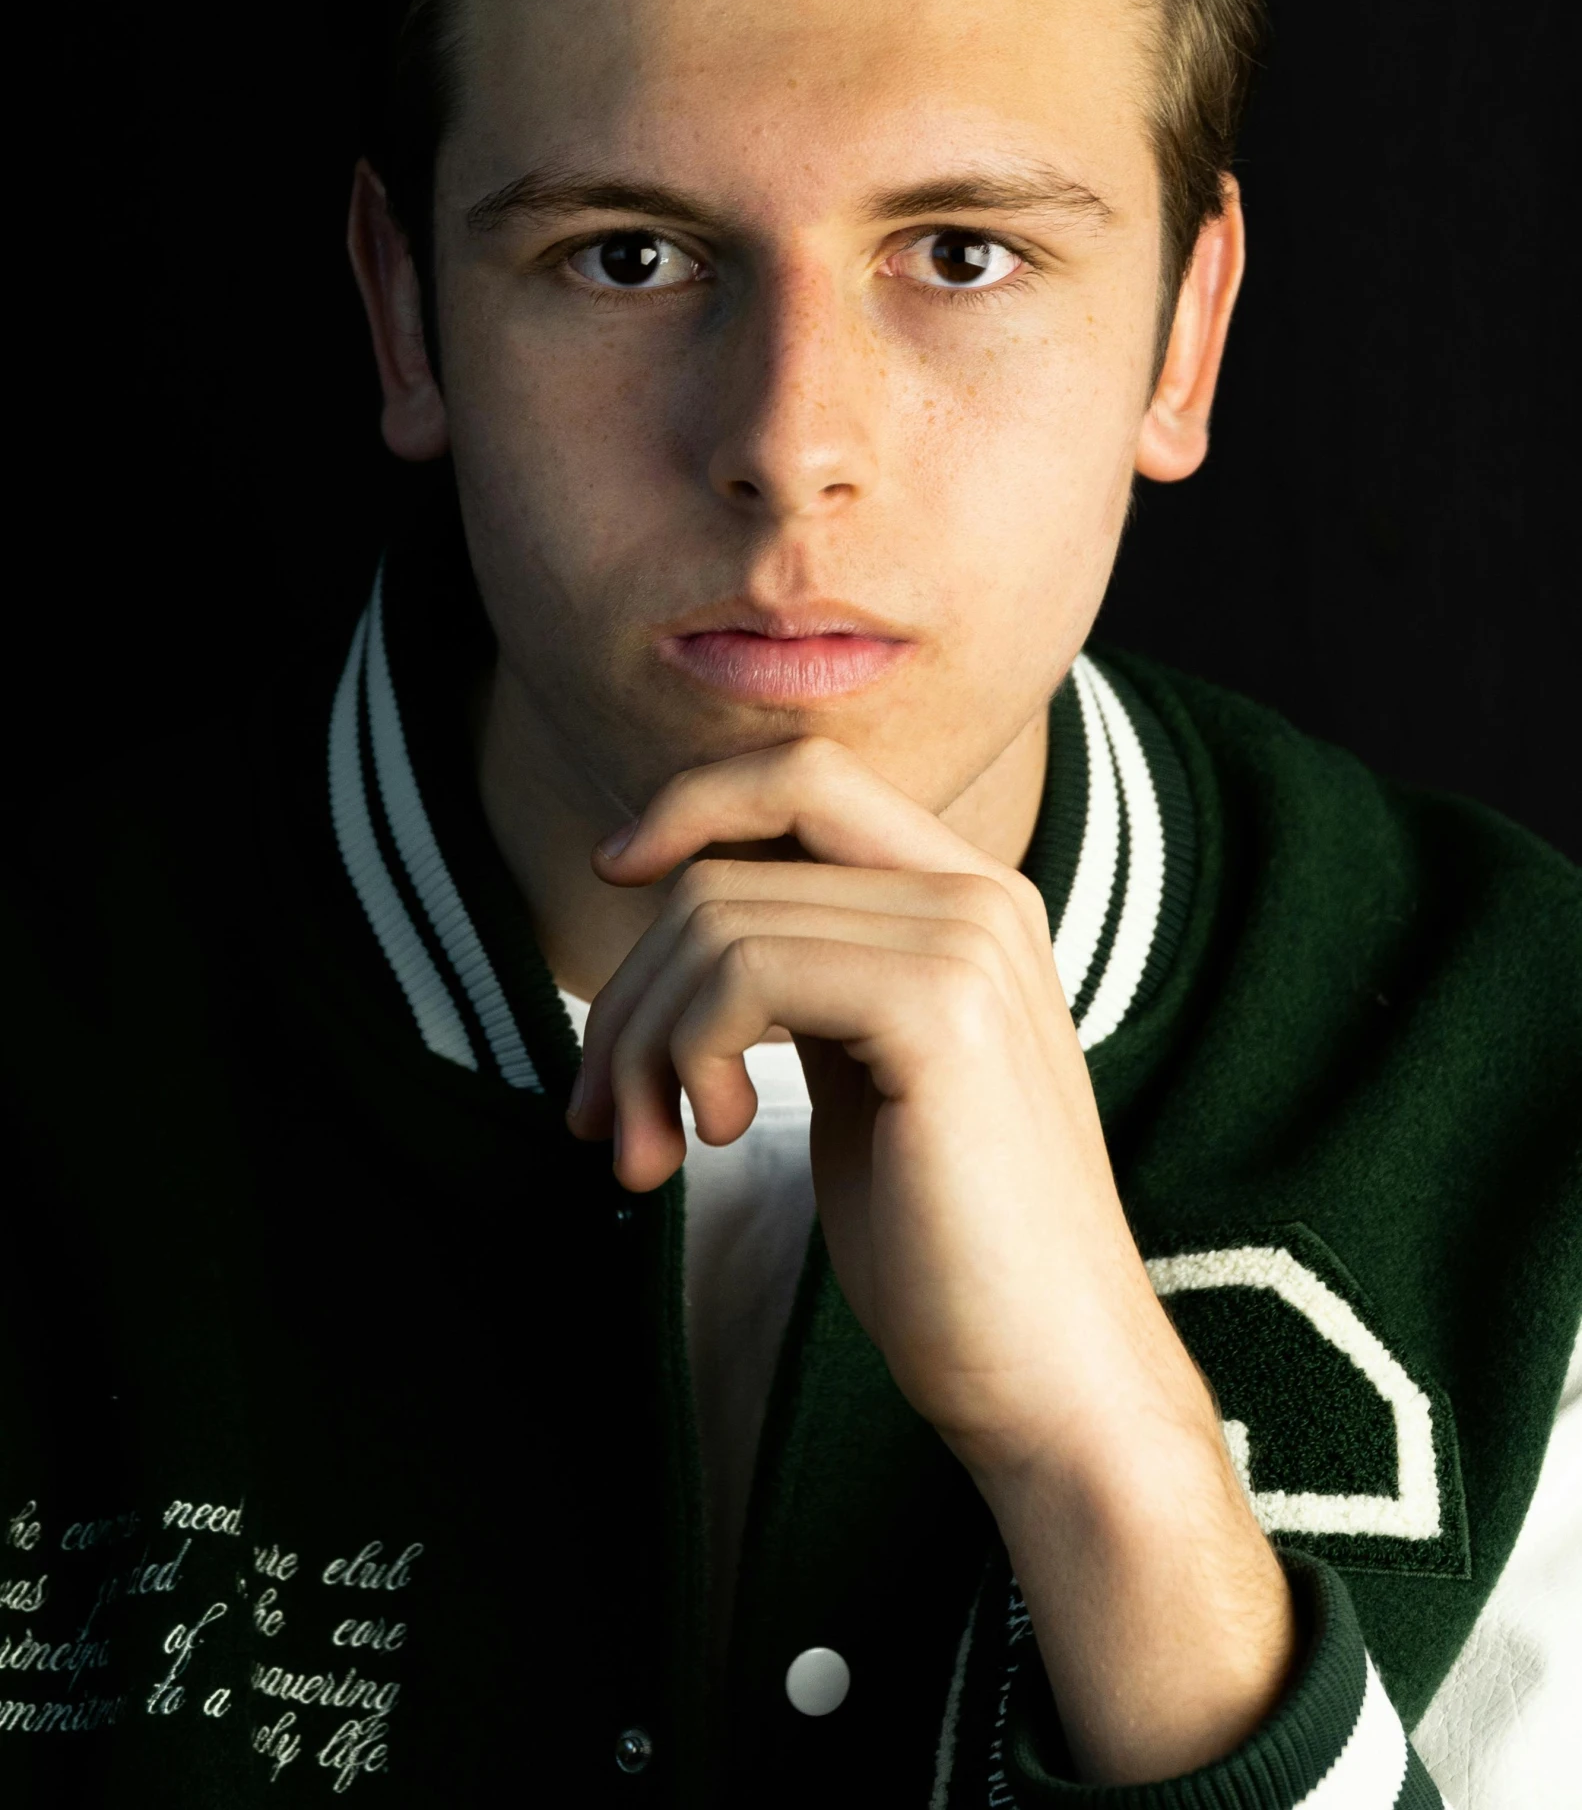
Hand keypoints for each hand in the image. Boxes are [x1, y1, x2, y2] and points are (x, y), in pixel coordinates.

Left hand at [569, 736, 1294, 1781]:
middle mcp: (978, 897)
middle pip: (734, 857)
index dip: (690, 805)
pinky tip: (711, 1137)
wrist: (1053, 1382)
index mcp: (968, 900)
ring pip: (719, 916)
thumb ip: (807, 977)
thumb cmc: (947, 1252)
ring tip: (649, 1152)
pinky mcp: (943, 1011)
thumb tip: (677, 916)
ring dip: (641, 1041)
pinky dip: (686, 1052)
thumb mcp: (863, 1076)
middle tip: (602, 1110)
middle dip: (630, 984)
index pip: (803, 776)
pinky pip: (745, 972)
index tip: (613, 875)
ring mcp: (967, 946)